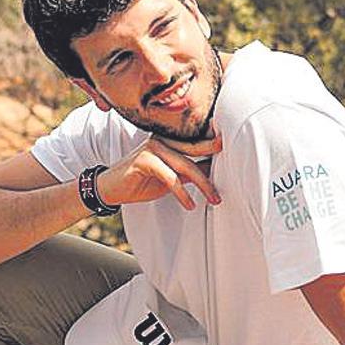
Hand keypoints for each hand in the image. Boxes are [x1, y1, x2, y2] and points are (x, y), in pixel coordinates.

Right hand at [96, 138, 220, 209]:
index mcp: (168, 140)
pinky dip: (181, 192)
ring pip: (186, 165)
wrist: (109, 188)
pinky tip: (190, 204)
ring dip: (203, 184)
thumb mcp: (169, 177)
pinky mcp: (144, 160)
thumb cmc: (139, 182)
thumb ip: (188, 170)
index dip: (215, 145)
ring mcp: (152, 147)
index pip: (196, 141)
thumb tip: (213, 170)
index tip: (235, 150)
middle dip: (214, 166)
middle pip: (195, 151)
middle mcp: (162, 139)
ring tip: (214, 199)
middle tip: (232, 179)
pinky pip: (169, 176)